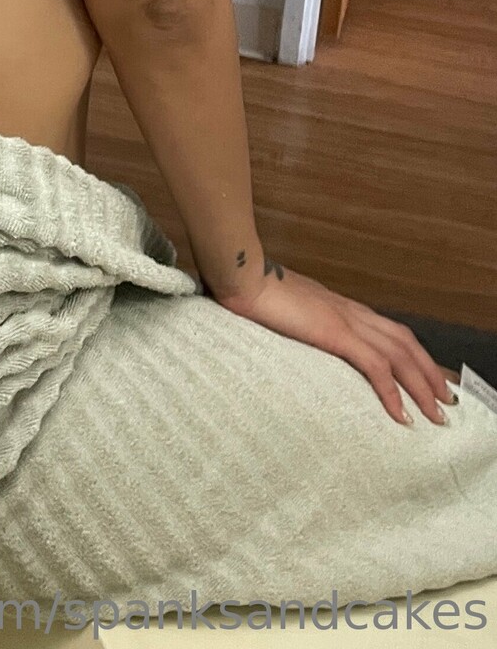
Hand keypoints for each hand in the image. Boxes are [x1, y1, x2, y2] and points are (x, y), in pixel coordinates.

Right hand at [217, 262, 457, 426]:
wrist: (242, 274)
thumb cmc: (255, 288)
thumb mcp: (287, 306)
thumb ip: (302, 318)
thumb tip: (300, 329)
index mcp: (341, 305)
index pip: (390, 329)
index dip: (414, 353)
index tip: (428, 376)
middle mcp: (350, 311)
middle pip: (406, 342)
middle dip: (430, 372)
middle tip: (446, 401)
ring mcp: (345, 320)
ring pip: (400, 355)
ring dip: (422, 386)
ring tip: (435, 414)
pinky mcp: (335, 333)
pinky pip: (375, 366)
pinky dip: (392, 392)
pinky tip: (401, 415)